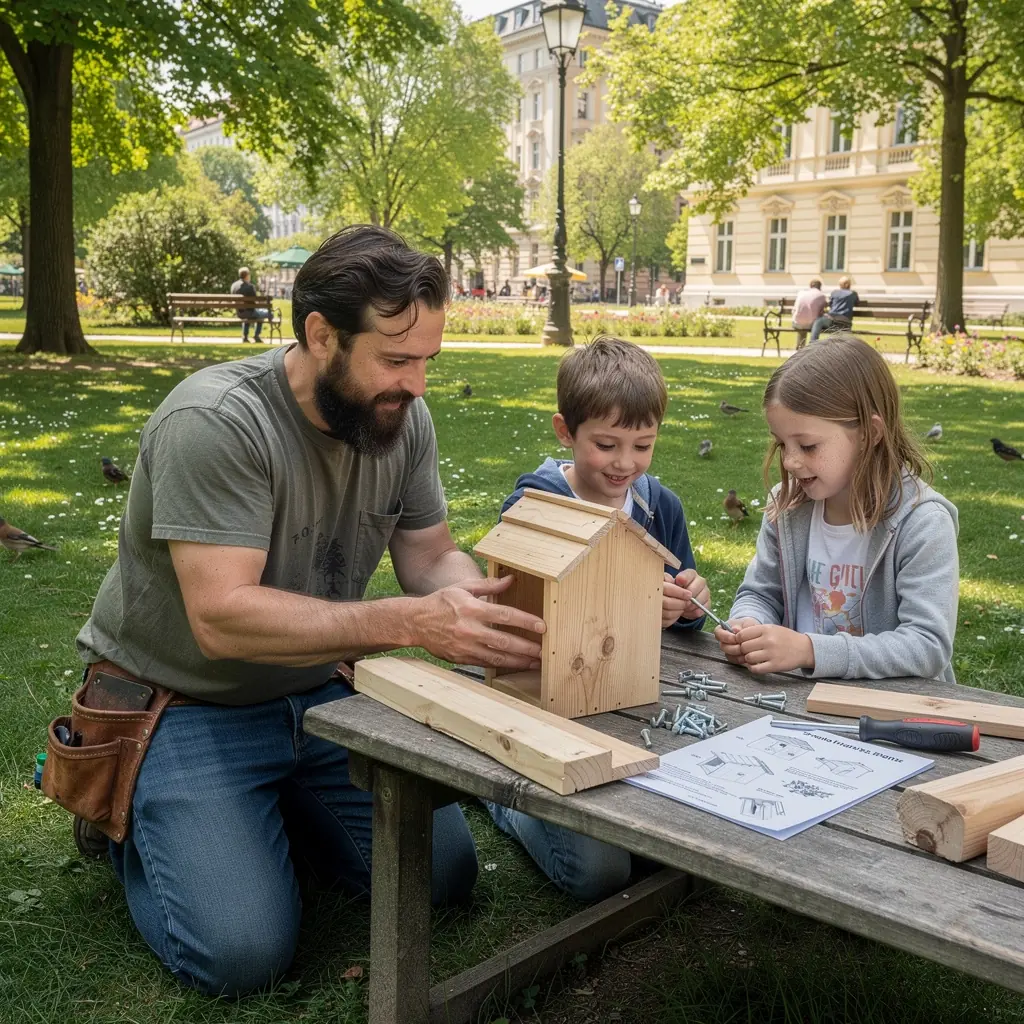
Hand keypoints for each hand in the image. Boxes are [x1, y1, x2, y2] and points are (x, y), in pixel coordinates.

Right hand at [409, 575, 545, 669]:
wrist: (414, 622)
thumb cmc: (440, 602)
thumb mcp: (463, 587)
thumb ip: (489, 584)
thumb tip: (511, 579)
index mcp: (471, 608)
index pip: (505, 615)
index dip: (526, 622)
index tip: (542, 627)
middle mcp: (469, 629)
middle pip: (504, 640)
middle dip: (527, 647)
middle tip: (545, 651)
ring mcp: (465, 647)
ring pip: (497, 657)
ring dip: (519, 661)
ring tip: (536, 662)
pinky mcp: (461, 659)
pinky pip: (486, 663)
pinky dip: (503, 665)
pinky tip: (516, 665)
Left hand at [661, 569, 710, 627]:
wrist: (682, 600)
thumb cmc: (675, 589)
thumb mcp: (670, 583)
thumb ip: (668, 580)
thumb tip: (667, 580)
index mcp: (691, 574)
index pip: (688, 575)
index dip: (681, 580)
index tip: (677, 584)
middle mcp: (700, 581)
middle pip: (693, 589)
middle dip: (685, 597)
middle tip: (678, 601)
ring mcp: (706, 592)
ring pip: (699, 600)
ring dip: (689, 606)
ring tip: (681, 608)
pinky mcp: (708, 602)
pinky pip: (701, 609)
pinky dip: (693, 612)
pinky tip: (687, 612)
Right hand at [714, 617, 759, 663]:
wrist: (755, 633)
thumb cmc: (749, 626)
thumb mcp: (747, 623)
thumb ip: (741, 625)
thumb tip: (735, 630)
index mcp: (723, 630)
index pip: (718, 633)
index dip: (726, 636)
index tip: (735, 637)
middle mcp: (723, 641)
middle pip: (723, 646)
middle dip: (733, 647)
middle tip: (742, 646)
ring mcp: (728, 650)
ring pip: (728, 655)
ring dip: (737, 654)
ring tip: (746, 651)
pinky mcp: (733, 657)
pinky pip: (734, 660)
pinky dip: (740, 659)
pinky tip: (747, 656)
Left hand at [731, 623, 814, 673]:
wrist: (805, 649)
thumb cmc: (785, 638)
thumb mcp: (771, 628)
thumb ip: (755, 631)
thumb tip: (735, 634)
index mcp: (766, 629)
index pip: (741, 635)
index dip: (738, 640)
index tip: (741, 642)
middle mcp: (768, 641)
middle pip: (743, 647)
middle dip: (742, 651)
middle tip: (746, 652)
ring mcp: (772, 654)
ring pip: (748, 658)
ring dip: (747, 660)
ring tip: (752, 658)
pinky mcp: (775, 666)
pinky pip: (756, 669)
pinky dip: (753, 668)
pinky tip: (756, 666)